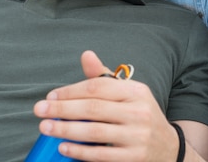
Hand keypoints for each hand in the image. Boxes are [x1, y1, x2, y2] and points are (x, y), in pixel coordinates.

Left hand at [33, 50, 179, 161]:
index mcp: (136, 91)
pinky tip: (64, 146)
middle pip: (94, 108)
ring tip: (46, 127)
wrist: (168, 148)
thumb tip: (86, 55)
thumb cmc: (140, 115)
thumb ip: (104, 77)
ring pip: (95, 132)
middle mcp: (138, 112)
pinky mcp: (134, 157)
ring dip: (66, 129)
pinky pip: (101, 155)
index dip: (71, 91)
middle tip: (39, 110)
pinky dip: (80, 151)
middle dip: (62, 109)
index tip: (51, 97)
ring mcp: (138, 136)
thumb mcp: (129, 93)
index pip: (98, 87)